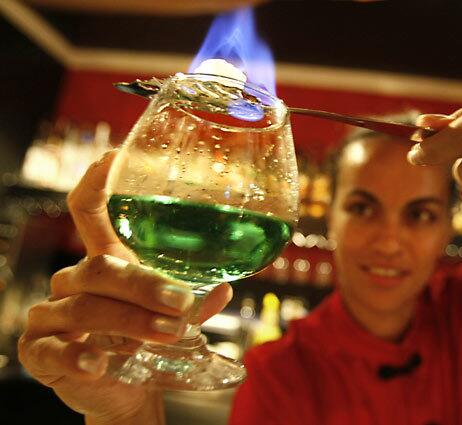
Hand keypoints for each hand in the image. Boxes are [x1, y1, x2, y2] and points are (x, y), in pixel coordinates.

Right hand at [18, 151, 231, 423]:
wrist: (123, 390)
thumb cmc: (143, 340)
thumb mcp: (169, 316)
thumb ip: (193, 301)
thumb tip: (225, 289)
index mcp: (104, 262)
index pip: (89, 212)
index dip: (96, 182)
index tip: (113, 155)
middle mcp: (73, 281)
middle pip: (100, 266)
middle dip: (142, 284)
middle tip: (180, 302)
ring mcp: (52, 314)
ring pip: (85, 305)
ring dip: (130, 319)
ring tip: (168, 332)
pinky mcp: (40, 351)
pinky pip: (55, 350)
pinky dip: (80, 355)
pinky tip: (102, 362)